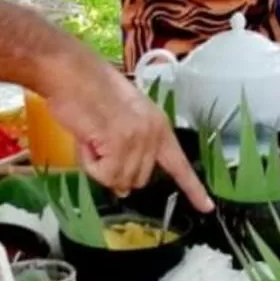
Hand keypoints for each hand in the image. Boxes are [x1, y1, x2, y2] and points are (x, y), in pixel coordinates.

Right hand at [44, 49, 213, 211]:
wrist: (72, 73)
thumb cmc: (89, 91)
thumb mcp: (121, 120)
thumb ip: (130, 152)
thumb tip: (123, 188)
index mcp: (159, 126)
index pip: (179, 164)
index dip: (193, 189)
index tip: (207, 208)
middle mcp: (154, 134)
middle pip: (139, 180)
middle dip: (116, 170)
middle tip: (98, 143)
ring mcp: (138, 139)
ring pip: (119, 180)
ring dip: (99, 166)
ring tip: (91, 137)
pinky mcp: (120, 144)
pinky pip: (104, 175)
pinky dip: (90, 164)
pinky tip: (86, 140)